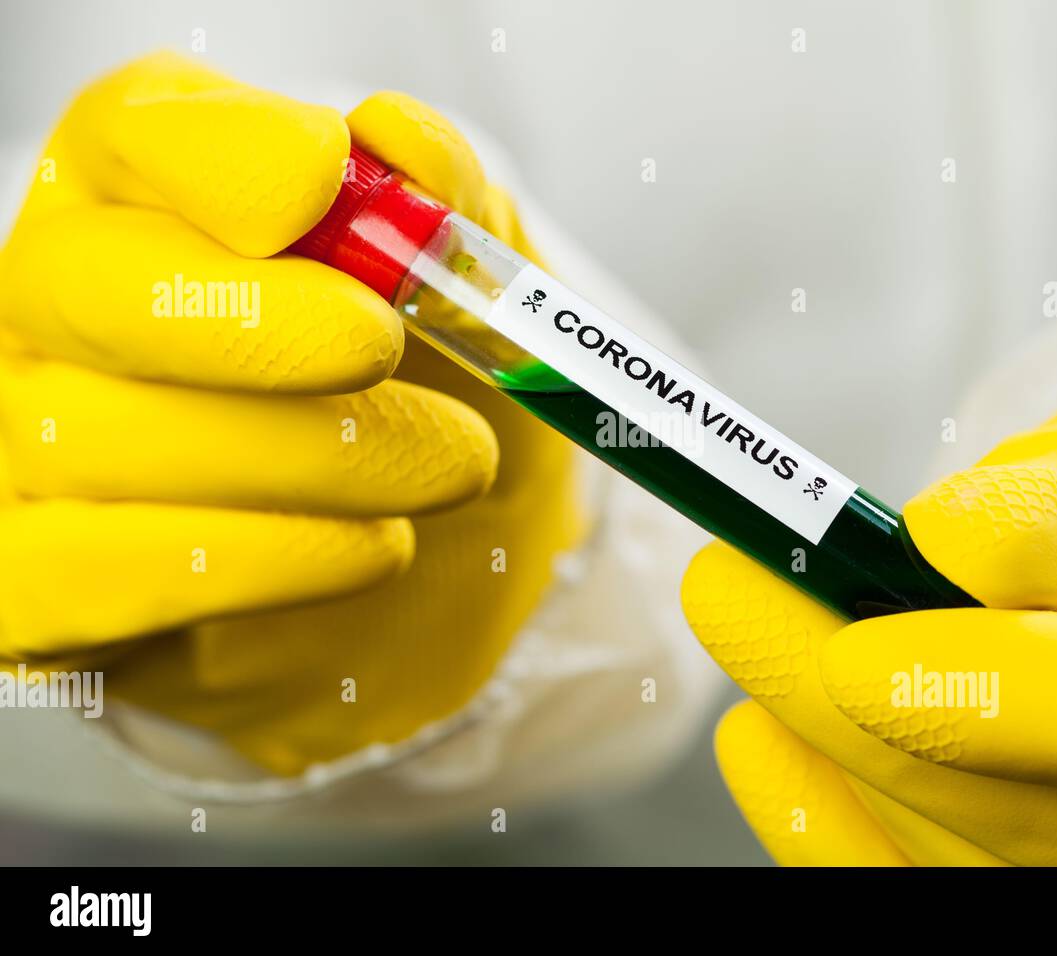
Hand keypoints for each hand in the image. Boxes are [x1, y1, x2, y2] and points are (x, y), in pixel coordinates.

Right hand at [0, 52, 581, 774]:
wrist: (445, 577)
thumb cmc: (444, 407)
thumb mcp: (478, 295)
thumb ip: (448, 207)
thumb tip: (405, 142)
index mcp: (156, 203)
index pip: (133, 134)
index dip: (223, 153)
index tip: (322, 179)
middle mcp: (69, 312)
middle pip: (84, 283)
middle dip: (246, 318)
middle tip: (379, 343)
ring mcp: (33, 447)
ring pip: (98, 438)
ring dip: (304, 455)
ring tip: (450, 465)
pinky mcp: (45, 584)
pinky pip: (91, 575)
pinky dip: (255, 559)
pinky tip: (376, 545)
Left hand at [682, 384, 1056, 863]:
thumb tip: (953, 542)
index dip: (1001, 694)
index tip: (857, 647)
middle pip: (1030, 808)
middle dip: (857, 708)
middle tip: (732, 594)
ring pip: (966, 858)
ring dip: (830, 750)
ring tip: (741, 627)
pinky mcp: (1047, 881)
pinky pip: (926, 888)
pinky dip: (830, 827)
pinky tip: (759, 743)